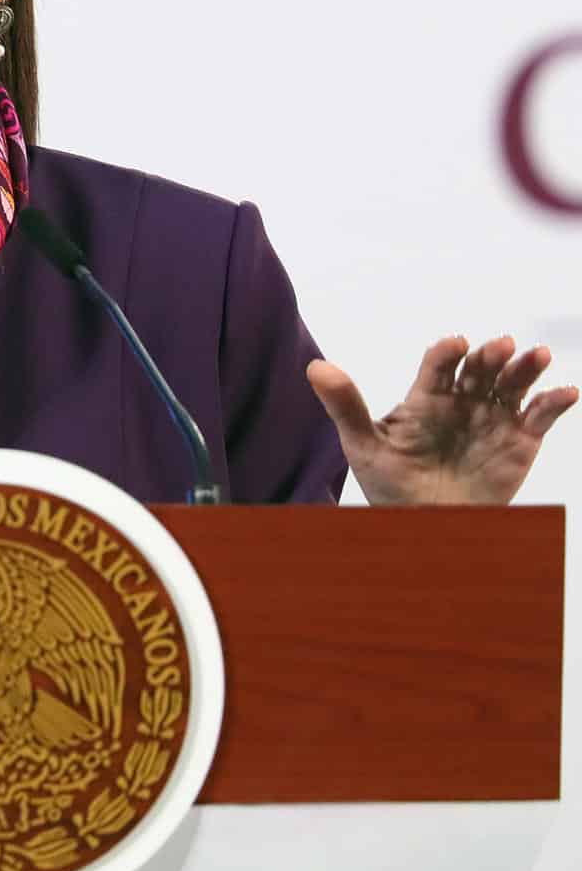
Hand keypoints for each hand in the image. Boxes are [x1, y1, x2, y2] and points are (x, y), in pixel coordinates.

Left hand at [307, 336, 577, 504]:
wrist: (424, 526)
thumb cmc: (389, 484)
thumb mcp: (362, 444)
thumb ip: (344, 405)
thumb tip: (314, 366)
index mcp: (426, 398)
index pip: (438, 366)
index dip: (446, 353)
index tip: (454, 344)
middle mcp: (462, 401)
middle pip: (479, 370)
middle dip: (489, 356)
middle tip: (499, 346)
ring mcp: (492, 418)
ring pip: (512, 385)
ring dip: (525, 368)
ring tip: (535, 355)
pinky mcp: (519, 441)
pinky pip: (540, 416)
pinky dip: (555, 402)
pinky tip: (566, 392)